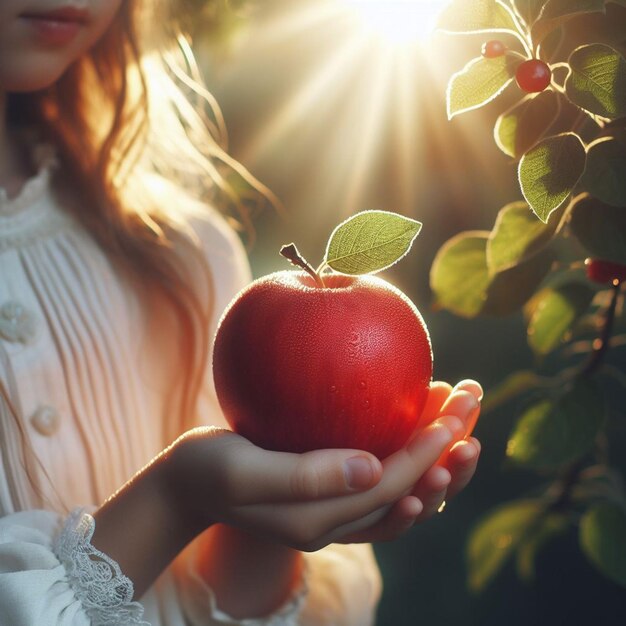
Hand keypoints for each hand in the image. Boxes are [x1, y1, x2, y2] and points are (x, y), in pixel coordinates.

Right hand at [162, 379, 481, 551]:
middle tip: (473, 404)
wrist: (187, 484)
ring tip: (463, 412)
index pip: (389, 486)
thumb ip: (306, 476)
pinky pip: (383, 480)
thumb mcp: (246, 472)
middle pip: (410, 491)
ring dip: (439, 454)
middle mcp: (337, 522)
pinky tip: (422, 419)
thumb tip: (374, 469)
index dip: (426, 451)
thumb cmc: (208, 469)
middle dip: (448, 450)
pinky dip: (410, 453)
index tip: (453, 413)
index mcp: (320, 522)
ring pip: (404, 489)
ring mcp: (336, 510)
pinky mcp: (330, 493)